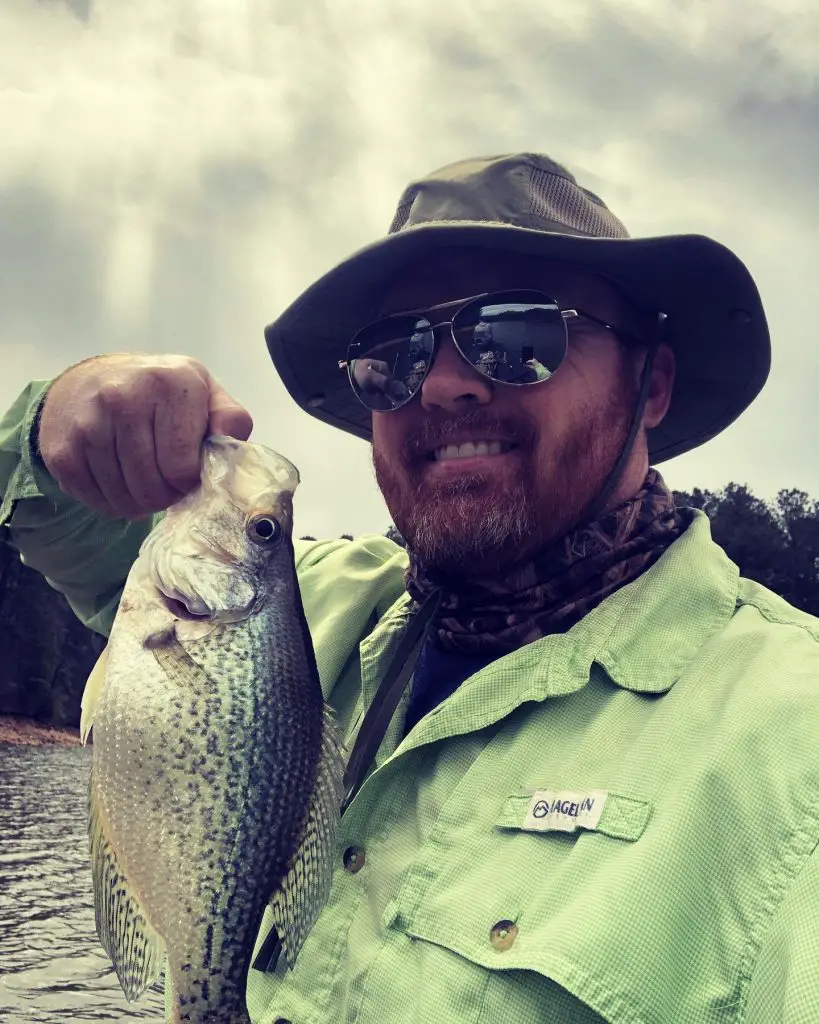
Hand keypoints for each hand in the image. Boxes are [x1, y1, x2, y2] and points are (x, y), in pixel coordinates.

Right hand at [38, 354, 252, 518]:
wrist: (93, 379)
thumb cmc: (161, 393)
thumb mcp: (204, 393)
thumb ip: (230, 418)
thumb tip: (231, 444)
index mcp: (169, 384)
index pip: (183, 468)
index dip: (190, 482)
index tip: (189, 472)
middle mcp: (123, 398)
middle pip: (153, 488)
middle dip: (166, 496)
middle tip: (167, 483)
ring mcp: (88, 423)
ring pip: (124, 500)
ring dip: (140, 503)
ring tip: (145, 482)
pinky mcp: (62, 449)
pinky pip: (96, 502)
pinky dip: (112, 503)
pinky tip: (119, 481)